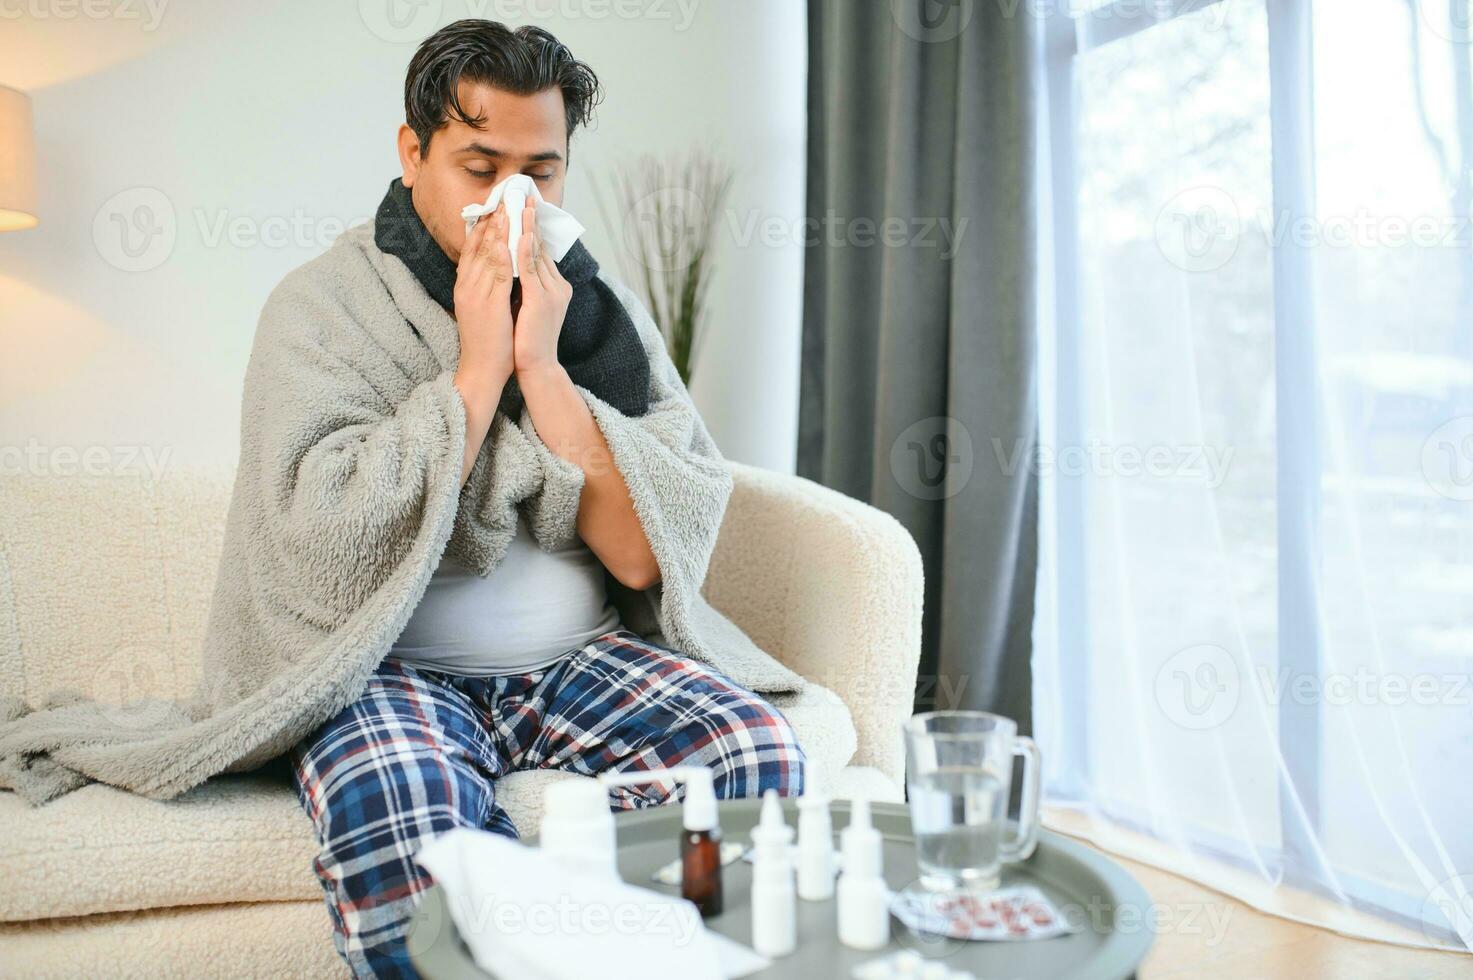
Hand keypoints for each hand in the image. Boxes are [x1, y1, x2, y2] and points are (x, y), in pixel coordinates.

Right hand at [453, 202, 515, 386]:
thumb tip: (499, 267)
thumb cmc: (486, 341)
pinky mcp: (488, 305)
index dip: (483, 225)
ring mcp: (476, 294)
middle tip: (502, 196)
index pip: (473, 247)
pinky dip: (501, 255)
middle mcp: (467, 286)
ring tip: (506, 208)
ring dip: (497, 230)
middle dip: (491, 220)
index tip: (493, 205)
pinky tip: (508, 240)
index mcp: (465, 285)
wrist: (481, 370)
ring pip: (486, 255)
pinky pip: (495, 275)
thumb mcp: (483, 307)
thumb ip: (488, 286)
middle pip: (478, 245)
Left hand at [512, 198, 572, 379]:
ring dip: (529, 227)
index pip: (539, 251)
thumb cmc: (527, 342)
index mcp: (552, 287)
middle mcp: (556, 286)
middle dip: (530, 220)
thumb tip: (513, 266)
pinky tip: (521, 232)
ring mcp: (551, 292)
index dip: (530, 228)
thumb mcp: (526, 307)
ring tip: (523, 204)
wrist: (536, 368)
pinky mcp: (541, 301)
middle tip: (524, 194)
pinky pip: (531, 269)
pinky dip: (526, 249)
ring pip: (537, 253)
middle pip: (540, 246)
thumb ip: (524, 286)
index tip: (522, 207)